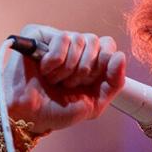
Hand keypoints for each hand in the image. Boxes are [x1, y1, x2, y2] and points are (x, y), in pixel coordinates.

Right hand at [0, 24, 126, 133]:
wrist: (31, 116)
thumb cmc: (59, 110)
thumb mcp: (96, 103)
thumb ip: (115, 82)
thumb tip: (120, 56)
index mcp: (90, 60)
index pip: (109, 45)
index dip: (103, 63)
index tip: (89, 82)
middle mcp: (75, 47)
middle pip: (96, 41)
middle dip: (85, 70)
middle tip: (68, 84)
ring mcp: (56, 40)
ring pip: (79, 40)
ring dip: (68, 69)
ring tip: (55, 80)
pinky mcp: (38, 35)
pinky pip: (62, 39)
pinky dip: (55, 61)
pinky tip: (44, 70)